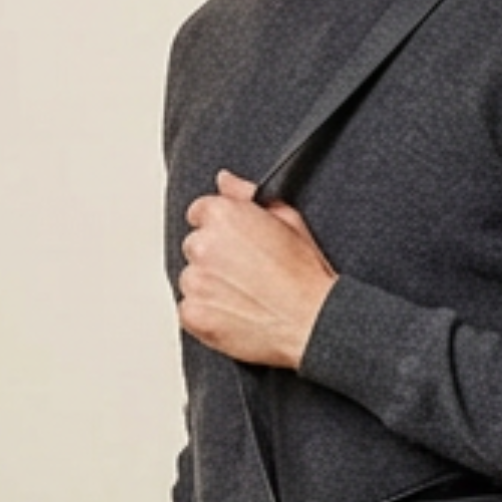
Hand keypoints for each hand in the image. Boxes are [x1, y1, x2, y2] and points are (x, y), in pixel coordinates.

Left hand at [179, 169, 337, 368]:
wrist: (311, 321)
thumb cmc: (304, 275)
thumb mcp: (288, 219)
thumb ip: (246, 195)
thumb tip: (225, 180)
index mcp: (223, 216)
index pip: (200, 212)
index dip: (221, 228)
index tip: (237, 244)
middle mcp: (204, 245)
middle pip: (195, 245)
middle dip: (215, 256)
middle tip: (247, 271)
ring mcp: (195, 281)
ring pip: (192, 278)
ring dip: (210, 285)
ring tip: (245, 294)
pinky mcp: (192, 313)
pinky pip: (190, 308)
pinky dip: (207, 312)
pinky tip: (236, 312)